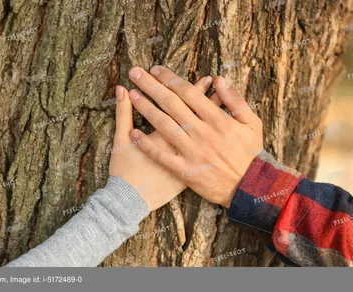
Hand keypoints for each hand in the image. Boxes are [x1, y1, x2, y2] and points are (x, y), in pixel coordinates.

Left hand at [127, 66, 262, 207]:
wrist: (248, 187)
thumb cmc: (250, 154)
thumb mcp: (252, 123)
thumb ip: (236, 100)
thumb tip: (220, 79)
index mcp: (217, 120)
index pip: (188, 93)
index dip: (170, 79)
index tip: (156, 70)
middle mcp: (202, 133)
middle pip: (171, 104)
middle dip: (151, 86)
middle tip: (136, 73)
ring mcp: (192, 152)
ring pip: (164, 126)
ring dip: (146, 109)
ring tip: (132, 94)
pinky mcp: (185, 171)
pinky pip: (162, 156)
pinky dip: (147, 145)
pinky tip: (133, 133)